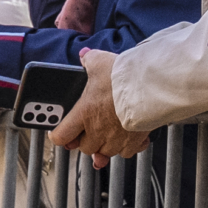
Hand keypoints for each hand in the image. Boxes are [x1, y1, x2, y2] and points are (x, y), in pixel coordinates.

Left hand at [48, 48, 149, 164]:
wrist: (150, 88)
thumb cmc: (123, 78)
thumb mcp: (100, 61)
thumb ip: (90, 59)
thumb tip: (86, 55)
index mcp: (84, 114)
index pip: (61, 136)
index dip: (58, 136)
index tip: (58, 133)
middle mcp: (98, 130)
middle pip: (84, 147)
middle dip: (85, 140)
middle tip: (89, 131)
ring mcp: (116, 138)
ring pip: (105, 152)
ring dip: (105, 145)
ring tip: (109, 133)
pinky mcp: (134, 142)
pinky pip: (126, 152)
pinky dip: (126, 146)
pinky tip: (128, 136)